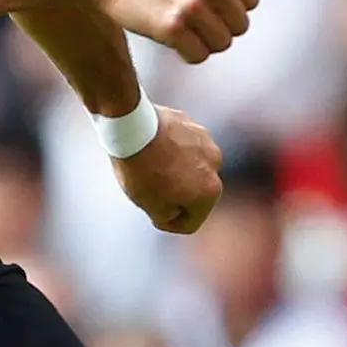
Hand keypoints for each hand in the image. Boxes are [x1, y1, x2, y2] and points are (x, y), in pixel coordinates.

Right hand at [91, 0, 256, 62]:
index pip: (250, 1)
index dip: (230, 8)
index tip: (211, 9)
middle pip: (239, 25)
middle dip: (219, 28)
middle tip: (195, 23)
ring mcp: (193, 6)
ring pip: (222, 44)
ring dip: (204, 42)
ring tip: (183, 31)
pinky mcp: (173, 28)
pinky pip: (199, 56)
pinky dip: (187, 54)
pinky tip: (172, 41)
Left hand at [115, 106, 221, 232]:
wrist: (131, 127)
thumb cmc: (142, 169)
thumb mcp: (151, 206)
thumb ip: (169, 216)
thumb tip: (175, 211)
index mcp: (210, 191)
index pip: (191, 222)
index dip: (169, 223)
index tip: (153, 214)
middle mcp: (215, 165)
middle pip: (196, 193)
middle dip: (175, 196)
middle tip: (151, 192)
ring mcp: (206, 141)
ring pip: (191, 167)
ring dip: (176, 172)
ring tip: (151, 168)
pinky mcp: (192, 123)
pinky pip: (184, 146)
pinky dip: (173, 151)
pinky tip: (153, 151)